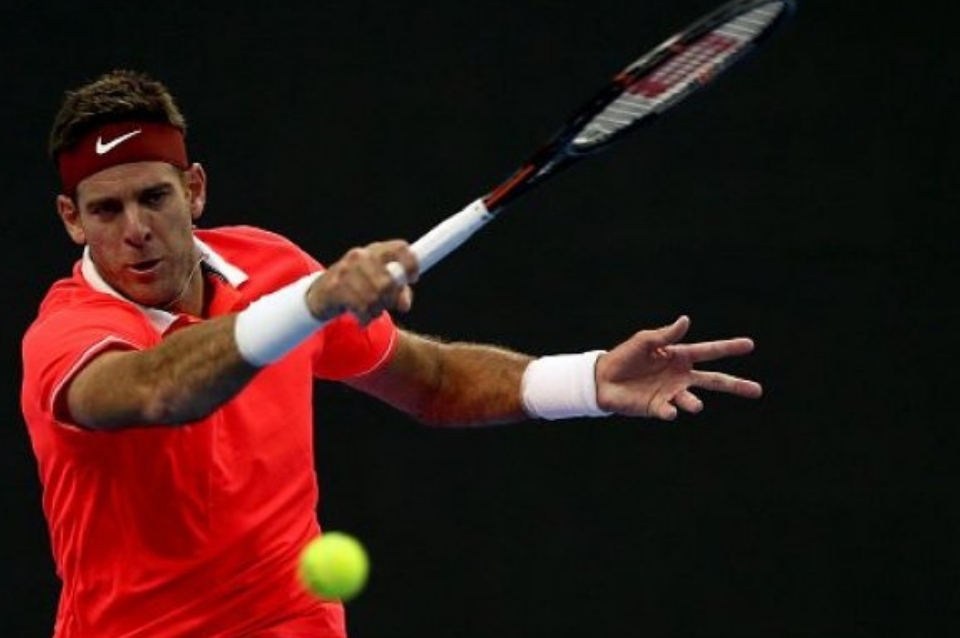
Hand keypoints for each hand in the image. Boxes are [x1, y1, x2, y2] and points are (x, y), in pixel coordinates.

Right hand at [306, 240, 418, 324]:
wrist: (321, 293)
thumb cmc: (357, 287)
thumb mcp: (378, 283)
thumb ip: (398, 291)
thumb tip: (404, 304)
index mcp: (375, 250)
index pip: (400, 248)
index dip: (411, 264)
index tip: (412, 278)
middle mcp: (361, 256)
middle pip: (389, 281)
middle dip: (391, 299)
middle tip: (387, 305)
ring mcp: (346, 270)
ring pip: (375, 296)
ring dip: (377, 310)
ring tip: (372, 311)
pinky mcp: (336, 287)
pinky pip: (360, 306)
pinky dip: (365, 316)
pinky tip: (362, 316)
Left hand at [595, 315, 761, 420]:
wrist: (603, 380)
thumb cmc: (625, 357)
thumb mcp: (644, 340)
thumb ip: (666, 334)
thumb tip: (686, 320)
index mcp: (680, 356)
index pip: (709, 351)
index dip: (729, 348)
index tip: (750, 344)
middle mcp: (681, 376)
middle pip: (714, 381)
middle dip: (735, 385)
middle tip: (757, 390)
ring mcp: (671, 393)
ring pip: (693, 400)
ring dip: (694, 403)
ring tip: (696, 405)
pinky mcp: (658, 407)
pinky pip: (669, 411)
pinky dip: (671, 411)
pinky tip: (669, 410)